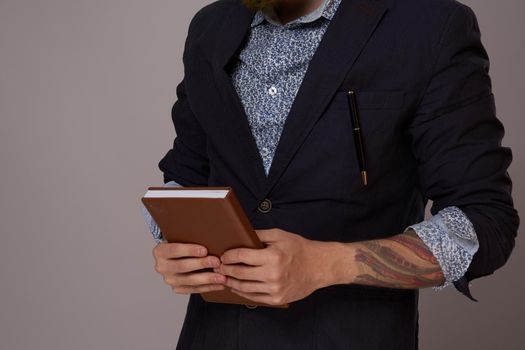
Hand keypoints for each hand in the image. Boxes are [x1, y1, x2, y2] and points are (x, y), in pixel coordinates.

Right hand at [152, 241, 225, 293]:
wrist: (176, 257)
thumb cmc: (182, 243)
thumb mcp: (181, 237)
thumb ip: (190, 237)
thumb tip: (211, 235)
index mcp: (160, 252)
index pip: (174, 250)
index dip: (189, 250)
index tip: (205, 250)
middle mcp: (162, 267)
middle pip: (183, 266)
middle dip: (202, 264)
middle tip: (217, 262)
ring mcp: (169, 279)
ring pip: (189, 280)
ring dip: (208, 279)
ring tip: (222, 277)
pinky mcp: (177, 288)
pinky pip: (194, 289)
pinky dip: (208, 287)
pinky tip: (219, 285)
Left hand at [217, 228, 344, 305]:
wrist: (320, 266)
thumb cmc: (300, 249)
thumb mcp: (280, 235)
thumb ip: (258, 234)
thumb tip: (240, 234)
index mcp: (272, 256)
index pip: (241, 256)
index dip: (228, 256)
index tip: (223, 255)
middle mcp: (273, 275)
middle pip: (239, 273)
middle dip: (226, 269)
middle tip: (218, 266)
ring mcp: (275, 289)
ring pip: (244, 288)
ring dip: (231, 282)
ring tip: (225, 277)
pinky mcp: (277, 299)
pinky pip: (254, 298)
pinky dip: (242, 293)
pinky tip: (237, 287)